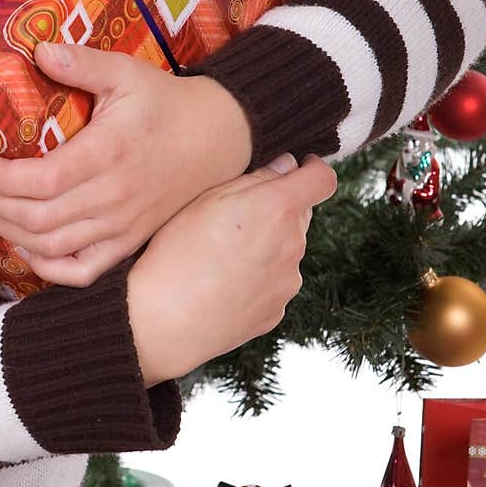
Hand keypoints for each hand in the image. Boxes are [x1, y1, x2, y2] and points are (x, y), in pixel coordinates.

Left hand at [0, 41, 254, 285]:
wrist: (217, 138)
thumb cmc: (165, 103)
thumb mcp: (125, 72)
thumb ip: (81, 62)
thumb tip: (38, 48)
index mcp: (110, 152)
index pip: (43, 181)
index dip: (2, 179)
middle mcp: (114, 197)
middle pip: (38, 217)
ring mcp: (122, 226)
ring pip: (52, 245)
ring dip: (9, 232)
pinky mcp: (128, 242)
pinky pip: (81, 270)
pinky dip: (46, 266)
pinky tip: (24, 245)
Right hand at [127, 155, 337, 386]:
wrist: (163, 320)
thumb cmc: (176, 252)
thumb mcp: (205, 198)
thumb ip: (255, 177)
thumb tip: (286, 166)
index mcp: (277, 208)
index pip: (321, 179)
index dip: (313, 169)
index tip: (299, 168)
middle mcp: (292, 245)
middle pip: (301, 215)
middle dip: (278, 208)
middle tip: (234, 216)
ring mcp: (287, 282)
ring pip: (287, 250)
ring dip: (267, 244)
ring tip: (221, 256)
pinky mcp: (277, 311)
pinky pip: (275, 283)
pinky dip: (258, 277)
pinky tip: (223, 283)